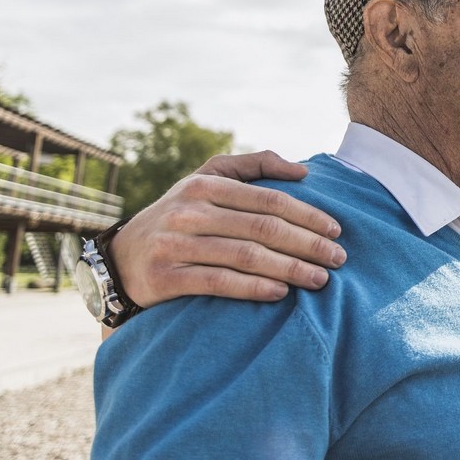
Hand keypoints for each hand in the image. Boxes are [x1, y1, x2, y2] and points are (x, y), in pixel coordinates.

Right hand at [110, 150, 346, 306]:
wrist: (121, 259)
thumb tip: (302, 170)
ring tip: (320, 279)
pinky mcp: (165, 278)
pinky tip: (281, 293)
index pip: (268, 199)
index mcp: (205, 184)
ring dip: (290, 268)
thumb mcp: (207, 179)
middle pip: (263, 228)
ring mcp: (175, 244)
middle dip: (307, 244)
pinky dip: (254, 288)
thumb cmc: (181, 216)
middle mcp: (189, 211)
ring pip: (245, 257)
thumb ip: (254, 166)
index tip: (337, 230)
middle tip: (338, 259)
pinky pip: (219, 283)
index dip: (307, 215)